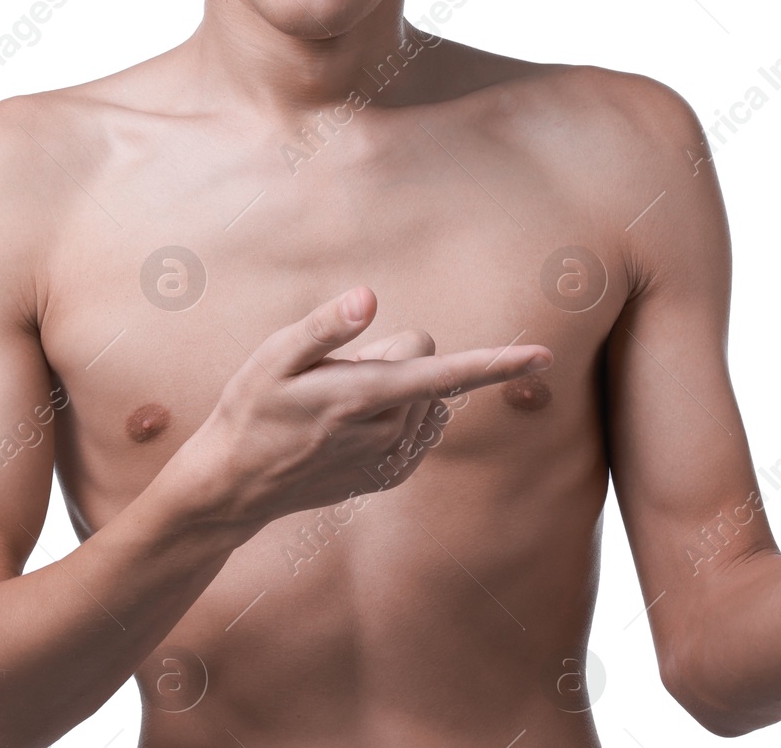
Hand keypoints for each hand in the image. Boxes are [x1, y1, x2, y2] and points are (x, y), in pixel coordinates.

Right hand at [180, 285, 551, 528]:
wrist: (235, 484)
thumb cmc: (251, 408)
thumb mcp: (272, 357)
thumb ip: (324, 326)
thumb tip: (368, 296)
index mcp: (366, 396)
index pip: (447, 373)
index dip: (497, 362)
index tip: (544, 354)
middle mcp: (388, 432)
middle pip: (427, 362)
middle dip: (392, 353)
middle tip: (333, 372)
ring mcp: (391, 459)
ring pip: (424, 394)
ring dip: (393, 387)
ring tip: (335, 401)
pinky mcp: (389, 474)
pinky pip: (417, 424)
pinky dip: (394, 414)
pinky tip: (349, 425)